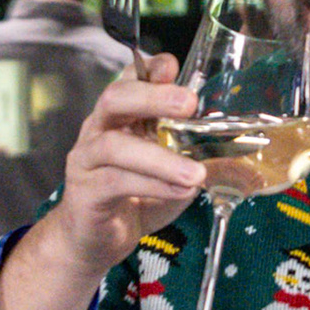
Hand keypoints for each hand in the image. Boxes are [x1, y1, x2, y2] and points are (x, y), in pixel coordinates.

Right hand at [31, 53, 204, 278]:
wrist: (96, 241)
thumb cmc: (135, 199)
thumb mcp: (168, 169)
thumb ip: (187, 149)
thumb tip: (224, 141)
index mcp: (120, 118)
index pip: (129, 80)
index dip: (150, 69)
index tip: (174, 68)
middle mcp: (98, 130)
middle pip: (114, 98)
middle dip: (152, 96)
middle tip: (188, 104)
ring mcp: (86, 160)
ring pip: (114, 146)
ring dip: (159, 158)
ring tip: (195, 173)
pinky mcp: (84, 192)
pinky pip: (116, 182)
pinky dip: (152, 185)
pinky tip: (180, 191)